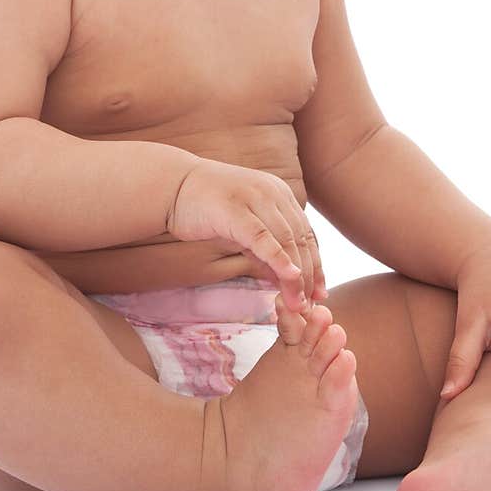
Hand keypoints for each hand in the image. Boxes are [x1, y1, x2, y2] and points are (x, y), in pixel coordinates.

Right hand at [165, 158, 326, 312]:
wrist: (171, 185)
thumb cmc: (204, 207)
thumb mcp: (243, 223)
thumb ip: (264, 246)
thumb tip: (285, 276)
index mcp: (278, 192)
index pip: (306, 233)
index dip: (316, 265)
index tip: (319, 292)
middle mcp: (272, 192)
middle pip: (301, 239)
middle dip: (310, 275)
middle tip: (311, 305)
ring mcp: (254, 199)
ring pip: (286, 241)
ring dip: (296, 276)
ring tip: (298, 303)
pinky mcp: (235, 210)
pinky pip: (263, 239)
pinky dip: (279, 260)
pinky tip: (288, 279)